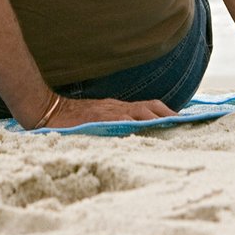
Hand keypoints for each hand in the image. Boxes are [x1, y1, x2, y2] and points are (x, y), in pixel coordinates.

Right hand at [40, 97, 172, 127]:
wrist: (49, 110)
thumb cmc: (73, 118)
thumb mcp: (99, 117)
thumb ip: (115, 121)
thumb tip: (133, 128)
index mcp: (119, 108)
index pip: (148, 106)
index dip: (166, 112)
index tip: (182, 119)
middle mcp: (117, 107)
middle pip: (149, 106)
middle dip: (168, 114)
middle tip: (184, 123)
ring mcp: (109, 112)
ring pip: (140, 111)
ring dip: (158, 118)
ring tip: (173, 125)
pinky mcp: (100, 118)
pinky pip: (122, 120)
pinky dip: (136, 123)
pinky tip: (145, 128)